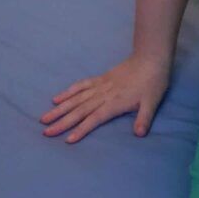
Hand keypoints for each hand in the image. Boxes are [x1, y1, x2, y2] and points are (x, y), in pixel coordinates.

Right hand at [40, 55, 170, 143]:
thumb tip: (139, 134)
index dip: (82, 129)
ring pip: (76, 99)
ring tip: (44, 118)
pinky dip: (68, 92)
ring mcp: (100, 85)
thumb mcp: (152, 101)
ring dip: (60, 109)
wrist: (151, 57)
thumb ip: (144, 118)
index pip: (95, 118)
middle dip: (63, 122)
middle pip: (80, 110)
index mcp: (115, 102)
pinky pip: (81, 85)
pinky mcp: (100, 78)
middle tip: (46, 132)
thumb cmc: (153, 81)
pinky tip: (57, 98)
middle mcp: (104, 95)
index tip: (67, 140)